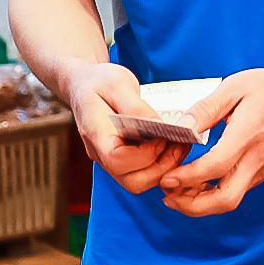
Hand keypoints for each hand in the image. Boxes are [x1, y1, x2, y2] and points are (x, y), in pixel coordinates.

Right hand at [56, 60, 191, 194]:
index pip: (118, 160)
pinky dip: (160, 165)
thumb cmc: (98, 81)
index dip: (145, 153)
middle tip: (180, 144)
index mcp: (95, 134)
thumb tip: (159, 125)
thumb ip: (136, 107)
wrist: (83, 84)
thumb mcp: (117, 83)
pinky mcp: (121, 160)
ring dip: (164, 168)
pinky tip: (170, 145)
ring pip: (139, 182)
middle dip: (162, 167)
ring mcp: (110, 160)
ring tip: (179, 145)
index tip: (162, 135)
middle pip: (132, 181)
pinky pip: (141, 173)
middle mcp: (101, 154)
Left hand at [155, 70, 263, 216]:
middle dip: (192, 206)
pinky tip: (193, 185)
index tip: (166, 178)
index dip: (188, 178)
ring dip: (199, 205)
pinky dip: (210, 196)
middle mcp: (254, 160)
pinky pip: (234, 193)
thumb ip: (205, 109)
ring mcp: (258, 170)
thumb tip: (181, 126)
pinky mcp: (258, 173)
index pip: (216, 167)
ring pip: (229, 201)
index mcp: (246, 136)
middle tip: (167, 196)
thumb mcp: (234, 88)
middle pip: (225, 200)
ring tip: (174, 193)